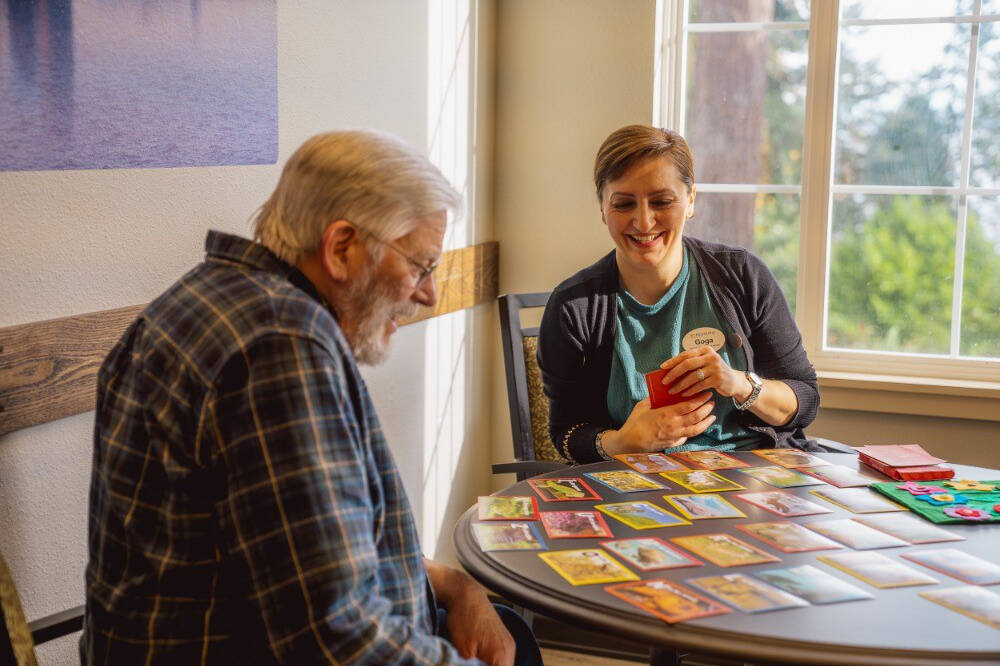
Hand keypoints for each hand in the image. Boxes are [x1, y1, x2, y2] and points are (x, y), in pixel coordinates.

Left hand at [444, 581, 514, 665]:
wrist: (466, 595)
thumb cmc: (463, 619)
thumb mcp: (463, 651)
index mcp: (502, 655)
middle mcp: (509, 650)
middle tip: (469, 665)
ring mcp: (508, 644)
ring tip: (472, 663)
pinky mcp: (504, 640)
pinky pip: (501, 660)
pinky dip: (490, 663)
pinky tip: (477, 661)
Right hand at [601, 393, 715, 454]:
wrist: (630, 442)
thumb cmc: (635, 423)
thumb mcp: (643, 406)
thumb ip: (654, 399)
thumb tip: (662, 392)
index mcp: (667, 414)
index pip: (690, 406)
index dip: (701, 399)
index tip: (707, 393)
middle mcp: (674, 425)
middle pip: (696, 417)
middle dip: (707, 409)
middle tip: (711, 402)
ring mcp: (675, 436)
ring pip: (696, 429)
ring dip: (706, 422)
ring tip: (712, 416)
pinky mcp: (673, 443)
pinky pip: (688, 436)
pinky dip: (695, 430)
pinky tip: (697, 426)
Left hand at [659, 346, 749, 399]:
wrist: (734, 381)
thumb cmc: (713, 372)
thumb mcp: (705, 363)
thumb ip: (691, 363)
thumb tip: (669, 370)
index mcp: (705, 350)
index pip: (685, 354)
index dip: (673, 361)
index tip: (662, 367)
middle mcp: (711, 356)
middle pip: (687, 364)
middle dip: (674, 373)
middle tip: (664, 381)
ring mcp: (716, 367)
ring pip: (693, 376)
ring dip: (680, 384)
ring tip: (672, 390)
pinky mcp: (718, 379)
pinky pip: (700, 385)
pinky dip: (690, 390)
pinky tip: (684, 394)